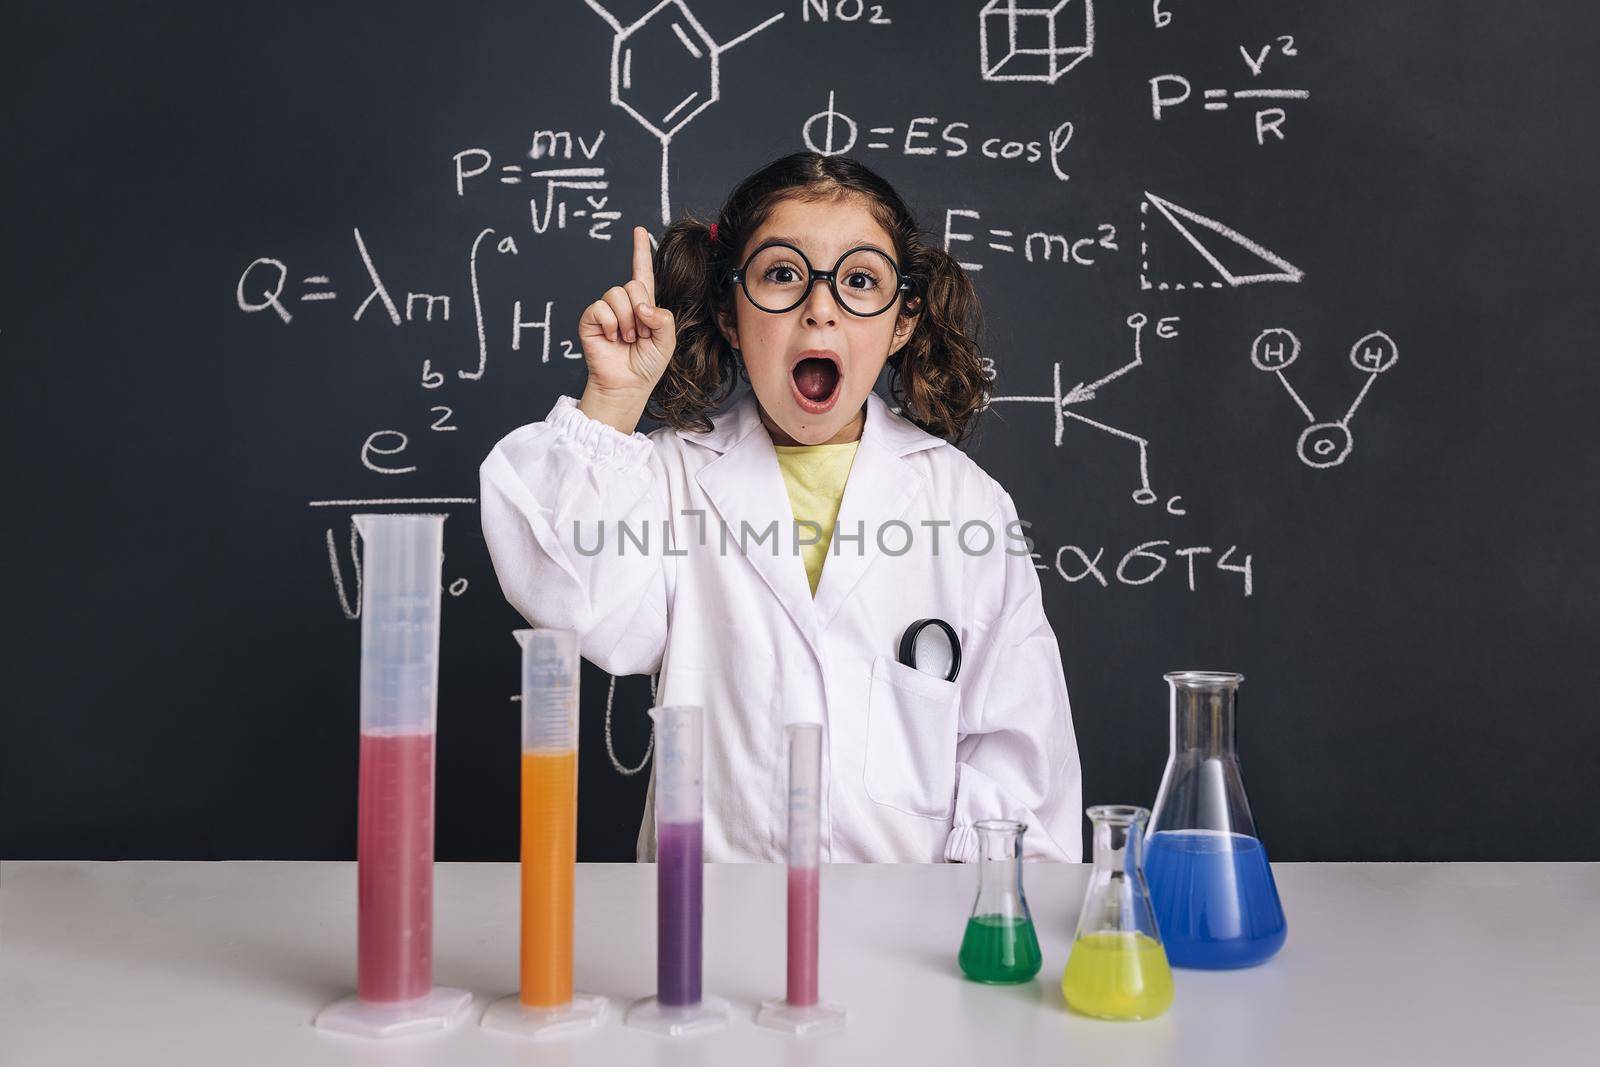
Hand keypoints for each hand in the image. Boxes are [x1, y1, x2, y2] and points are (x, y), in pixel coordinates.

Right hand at [578, 226, 676, 403]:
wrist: (627, 384)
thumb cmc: (647, 364)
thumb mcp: (667, 340)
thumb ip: (663, 318)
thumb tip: (641, 306)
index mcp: (644, 304)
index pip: (642, 272)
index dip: (641, 250)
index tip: (639, 230)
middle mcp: (624, 303)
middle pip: (633, 284)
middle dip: (641, 311)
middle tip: (641, 335)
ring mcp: (606, 310)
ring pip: (617, 294)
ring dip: (627, 321)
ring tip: (627, 339)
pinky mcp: (590, 318)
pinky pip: (600, 308)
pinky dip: (610, 324)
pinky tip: (611, 338)